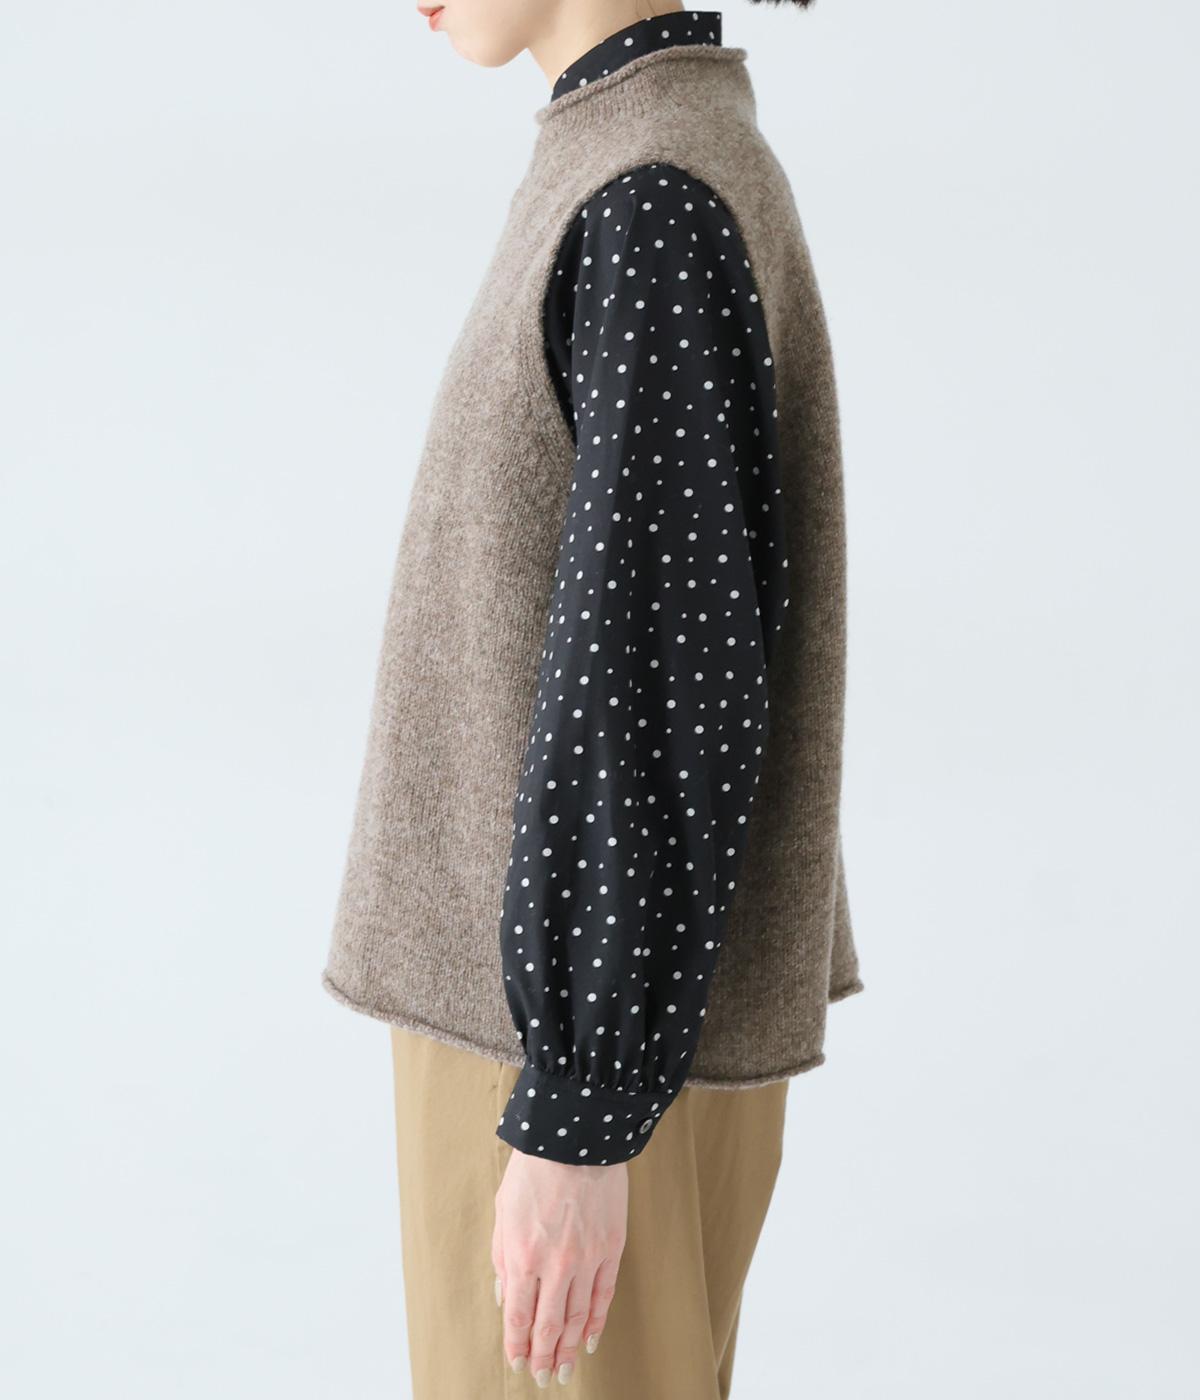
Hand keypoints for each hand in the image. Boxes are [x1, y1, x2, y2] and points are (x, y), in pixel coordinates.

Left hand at [492, 1148, 627, 1385]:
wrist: (576, 1139)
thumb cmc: (533, 1170)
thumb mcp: (504, 1211)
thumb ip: (503, 1257)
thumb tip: (506, 1297)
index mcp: (523, 1256)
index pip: (519, 1316)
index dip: (517, 1344)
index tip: (517, 1362)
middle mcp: (556, 1265)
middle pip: (548, 1325)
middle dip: (543, 1356)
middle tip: (542, 1377)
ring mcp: (587, 1259)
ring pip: (577, 1317)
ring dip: (568, 1349)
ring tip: (563, 1370)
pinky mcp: (611, 1249)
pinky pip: (604, 1295)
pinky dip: (596, 1322)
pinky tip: (588, 1340)